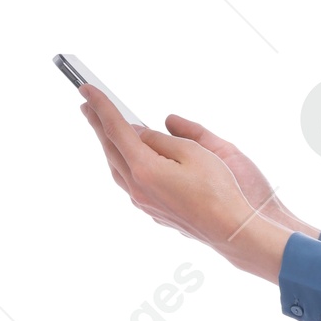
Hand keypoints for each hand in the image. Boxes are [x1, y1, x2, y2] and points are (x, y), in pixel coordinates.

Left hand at [77, 89, 299, 280]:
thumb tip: (142, 134)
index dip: (101, 106)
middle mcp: (137, 188)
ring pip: (117, 168)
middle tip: (87, 105)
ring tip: (103, 130)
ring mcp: (144, 203)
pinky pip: (128, 182)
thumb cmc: (220, 191)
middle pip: (111, 149)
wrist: (233, 231)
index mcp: (145, 169)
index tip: (87, 89)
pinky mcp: (154, 212)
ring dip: (109, 146)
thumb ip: (162, 139)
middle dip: (98, 125)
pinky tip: (128, 159)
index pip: (117, 129)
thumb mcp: (194, 152)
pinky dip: (123, 163)